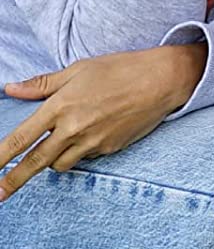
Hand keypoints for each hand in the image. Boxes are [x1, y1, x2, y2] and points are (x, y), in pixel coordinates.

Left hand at [0, 43, 206, 200]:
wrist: (162, 81)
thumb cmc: (120, 69)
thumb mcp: (77, 70)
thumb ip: (42, 84)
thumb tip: (11, 88)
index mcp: (60, 106)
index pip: (21, 138)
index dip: (0, 157)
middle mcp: (74, 128)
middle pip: (36, 161)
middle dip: (13, 180)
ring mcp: (94, 141)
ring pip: (61, 164)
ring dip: (53, 161)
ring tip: (57, 147)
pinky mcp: (111, 148)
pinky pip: (87, 157)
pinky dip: (81, 151)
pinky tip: (92, 134)